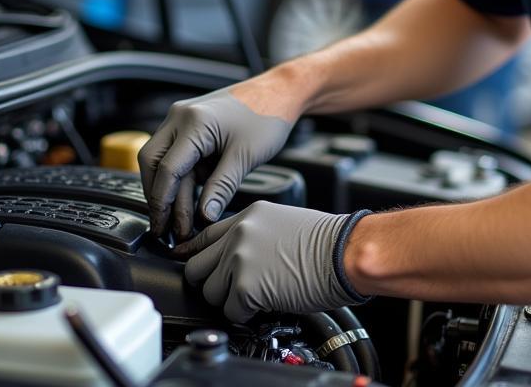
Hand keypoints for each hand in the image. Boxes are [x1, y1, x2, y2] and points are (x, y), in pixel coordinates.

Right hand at [139, 88, 294, 238]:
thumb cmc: (266, 116)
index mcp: (193, 122)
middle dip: (157, 197)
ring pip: (162, 160)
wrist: (278, 92)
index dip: (164, 203)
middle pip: (152, 162)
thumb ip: (221, 188)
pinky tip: (189, 200)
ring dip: (169, 190)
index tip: (168, 230)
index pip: (167, 169)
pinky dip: (180, 178)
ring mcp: (183, 119)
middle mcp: (180, 116)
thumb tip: (204, 217)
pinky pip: (176, 154)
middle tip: (167, 229)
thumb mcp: (245, 156)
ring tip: (181, 222)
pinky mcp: (190, 125)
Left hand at [173, 201, 370, 322]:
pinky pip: (231, 311)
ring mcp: (240, 259)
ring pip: (210, 292)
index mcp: (249, 215)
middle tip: (231, 288)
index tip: (186, 261)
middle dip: (211, 281)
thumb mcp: (282, 221)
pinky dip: (246, 315)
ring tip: (256, 295)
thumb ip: (253, 233)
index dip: (193, 252)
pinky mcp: (246, 287)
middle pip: (197, 266)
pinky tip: (266, 304)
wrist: (345, 251)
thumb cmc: (326, 240)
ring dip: (229, 299)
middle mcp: (239, 233)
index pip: (205, 234)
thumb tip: (235, 255)